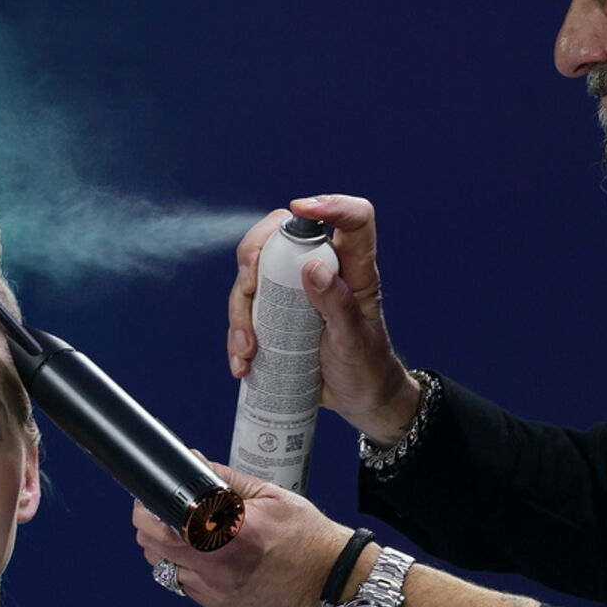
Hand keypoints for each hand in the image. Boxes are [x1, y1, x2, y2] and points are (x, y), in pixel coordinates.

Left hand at [134, 459, 347, 606]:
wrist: (327, 576)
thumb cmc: (305, 536)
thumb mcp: (268, 494)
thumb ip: (224, 479)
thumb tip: (194, 462)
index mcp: (228, 532)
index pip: (163, 523)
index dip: (148, 510)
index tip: (148, 501)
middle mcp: (217, 565)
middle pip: (153, 547)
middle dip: (149, 527)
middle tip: (160, 514)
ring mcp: (215, 590)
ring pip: (163, 569)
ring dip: (165, 550)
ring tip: (185, 535)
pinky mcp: (219, 606)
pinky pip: (185, 587)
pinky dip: (185, 570)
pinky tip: (204, 557)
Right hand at [227, 194, 420, 442]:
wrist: (361, 402)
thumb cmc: (368, 369)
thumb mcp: (355, 342)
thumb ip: (338, 306)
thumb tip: (313, 269)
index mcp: (354, 271)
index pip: (353, 220)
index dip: (329, 204)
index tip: (299, 210)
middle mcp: (323, 272)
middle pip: (282, 236)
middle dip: (254, 258)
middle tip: (249, 290)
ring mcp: (297, 293)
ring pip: (256, 275)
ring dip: (240, 309)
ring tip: (248, 349)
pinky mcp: (279, 315)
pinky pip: (249, 310)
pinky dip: (238, 334)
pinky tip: (243, 362)